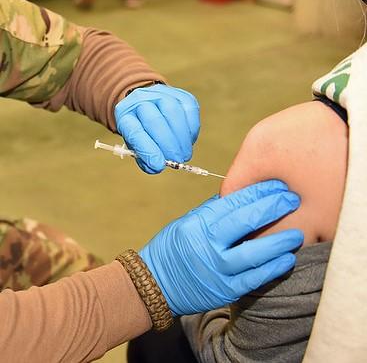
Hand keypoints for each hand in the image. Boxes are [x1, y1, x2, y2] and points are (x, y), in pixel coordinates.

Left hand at [114, 84, 199, 173]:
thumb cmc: (143, 132)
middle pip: (154, 120)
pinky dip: (191, 129)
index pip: (134, 131)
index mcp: (124, 113)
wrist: (151, 107)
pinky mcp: (181, 94)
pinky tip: (188, 140)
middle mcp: (140, 98)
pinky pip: (189, 110)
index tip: (159, 166)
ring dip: (181, 138)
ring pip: (173, 112)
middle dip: (168, 144)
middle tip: (176, 160)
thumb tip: (158, 165)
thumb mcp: (137, 146)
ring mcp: (161, 93)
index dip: (147, 150)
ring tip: (184, 154)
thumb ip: (146, 159)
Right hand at [139, 180, 303, 315]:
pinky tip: (287, 258)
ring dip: (279, 240)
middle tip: (294, 199)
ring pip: (254, 253)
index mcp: (198, 222)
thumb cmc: (173, 247)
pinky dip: (273, 268)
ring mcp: (217, 270)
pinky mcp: (225, 291)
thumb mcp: (188, 221)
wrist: (155, 284)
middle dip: (274, 207)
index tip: (277, 185)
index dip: (258, 192)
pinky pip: (254, 278)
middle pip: (246, 222)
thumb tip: (243, 197)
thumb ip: (214, 210)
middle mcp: (208, 244)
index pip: (234, 202)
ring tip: (299, 231)